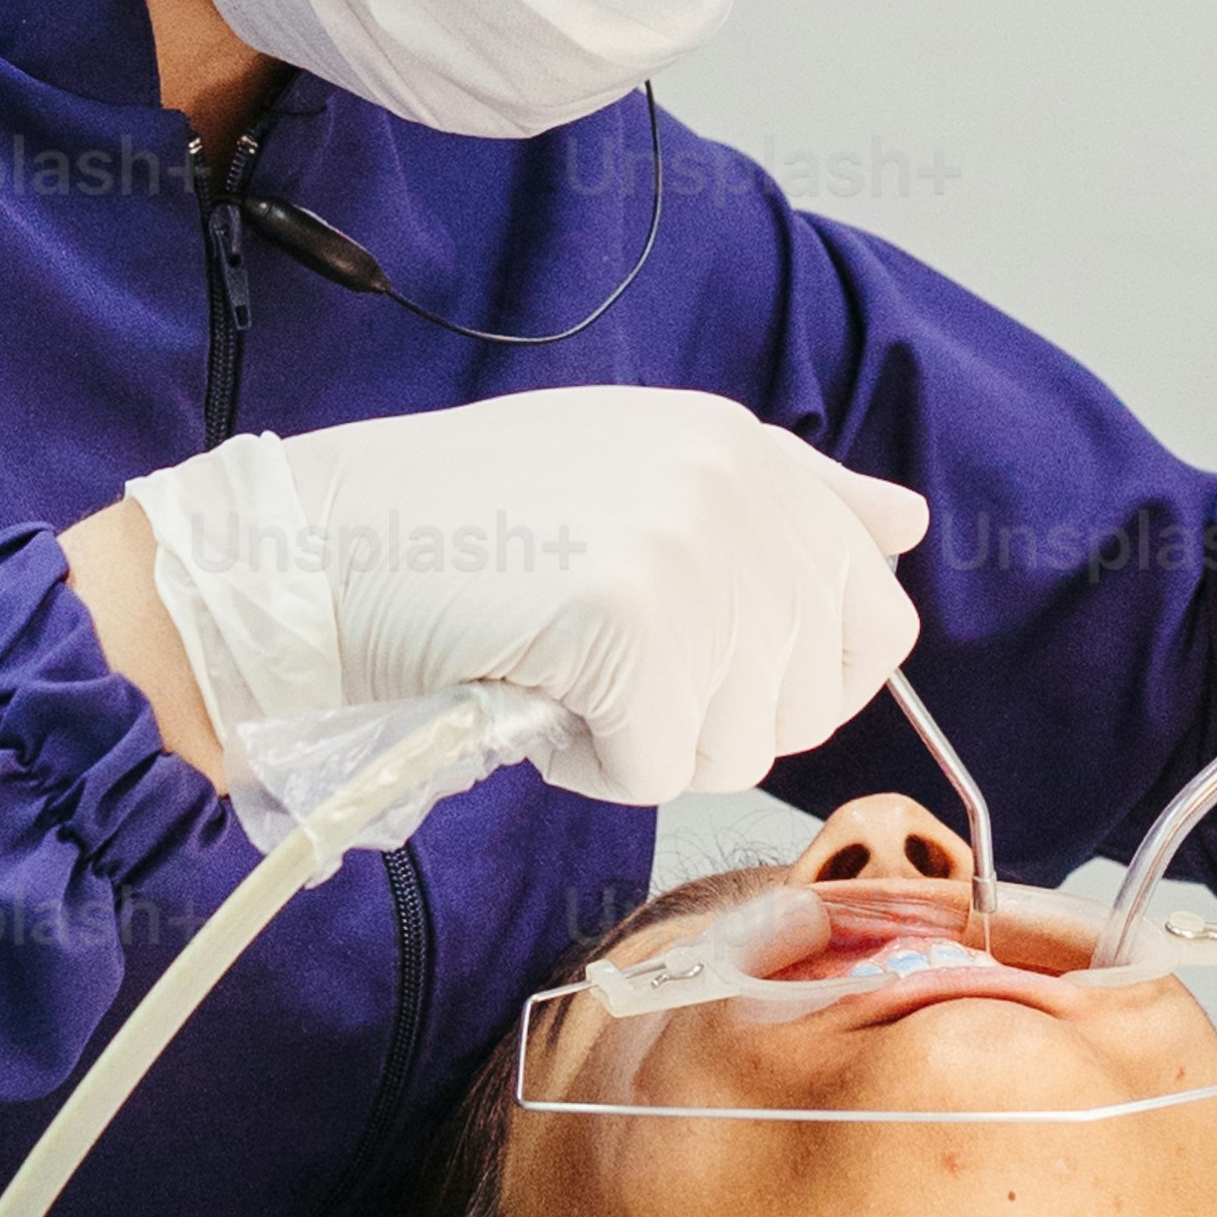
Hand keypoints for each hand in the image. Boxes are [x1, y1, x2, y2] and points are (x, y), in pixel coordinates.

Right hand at [128, 389, 926, 805]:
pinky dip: (587, 766)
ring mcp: (682, 546)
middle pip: (809, 696)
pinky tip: (526, 696)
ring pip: (735, 747)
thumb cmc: (462, 531)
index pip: (871, 606)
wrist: (313, 553)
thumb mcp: (638, 477)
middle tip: (605, 672)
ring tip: (557, 672)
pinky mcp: (623, 621)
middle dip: (710, 719)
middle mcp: (729, 481)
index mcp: (743, 446)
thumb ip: (782, 499)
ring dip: (644, 746)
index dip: (797, 678)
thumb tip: (902, 523)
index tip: (705, 677)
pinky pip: (654, 770)